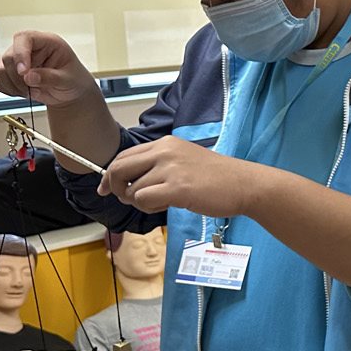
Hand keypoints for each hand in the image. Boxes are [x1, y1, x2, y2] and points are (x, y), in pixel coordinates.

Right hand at [0, 31, 99, 108]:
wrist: (70, 92)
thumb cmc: (73, 79)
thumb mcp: (68, 79)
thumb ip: (50, 77)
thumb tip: (29, 77)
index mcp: (46, 42)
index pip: (24, 38)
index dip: (20, 53)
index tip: (24, 72)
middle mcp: (29, 48)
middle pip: (8, 57)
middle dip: (18, 78)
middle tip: (33, 89)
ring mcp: (17, 60)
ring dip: (13, 85)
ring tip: (32, 92)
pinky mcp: (10, 74)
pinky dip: (9, 91)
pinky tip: (25, 93)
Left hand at [98, 137, 255, 217]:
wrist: (244, 184)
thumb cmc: (217, 177)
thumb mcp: (184, 161)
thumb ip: (158, 166)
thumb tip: (130, 183)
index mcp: (165, 144)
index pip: (124, 156)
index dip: (110, 174)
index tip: (106, 187)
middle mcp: (165, 152)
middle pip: (119, 168)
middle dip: (115, 187)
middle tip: (125, 198)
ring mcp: (170, 169)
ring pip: (133, 189)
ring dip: (140, 202)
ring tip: (162, 202)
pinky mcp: (177, 188)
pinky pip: (144, 200)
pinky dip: (148, 207)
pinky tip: (166, 205)